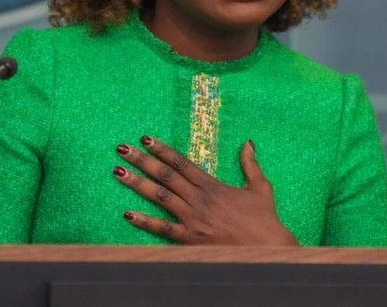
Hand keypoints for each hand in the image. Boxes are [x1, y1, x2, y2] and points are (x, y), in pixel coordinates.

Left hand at [113, 136, 297, 245]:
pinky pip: (163, 228)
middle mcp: (199, 199)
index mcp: (212, 185)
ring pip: (160, 197)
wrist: (268, 248)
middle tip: (122, 149)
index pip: (182, 163)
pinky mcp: (190, 238)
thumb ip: (250, 164)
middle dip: (142, 161)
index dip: (162, 150)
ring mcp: (193, 219)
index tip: (146, 139)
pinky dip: (145, 221)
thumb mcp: (260, 187)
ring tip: (118, 172)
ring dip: (137, 184)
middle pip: (165, 175)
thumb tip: (248, 142)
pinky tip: (128, 214)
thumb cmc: (264, 219)